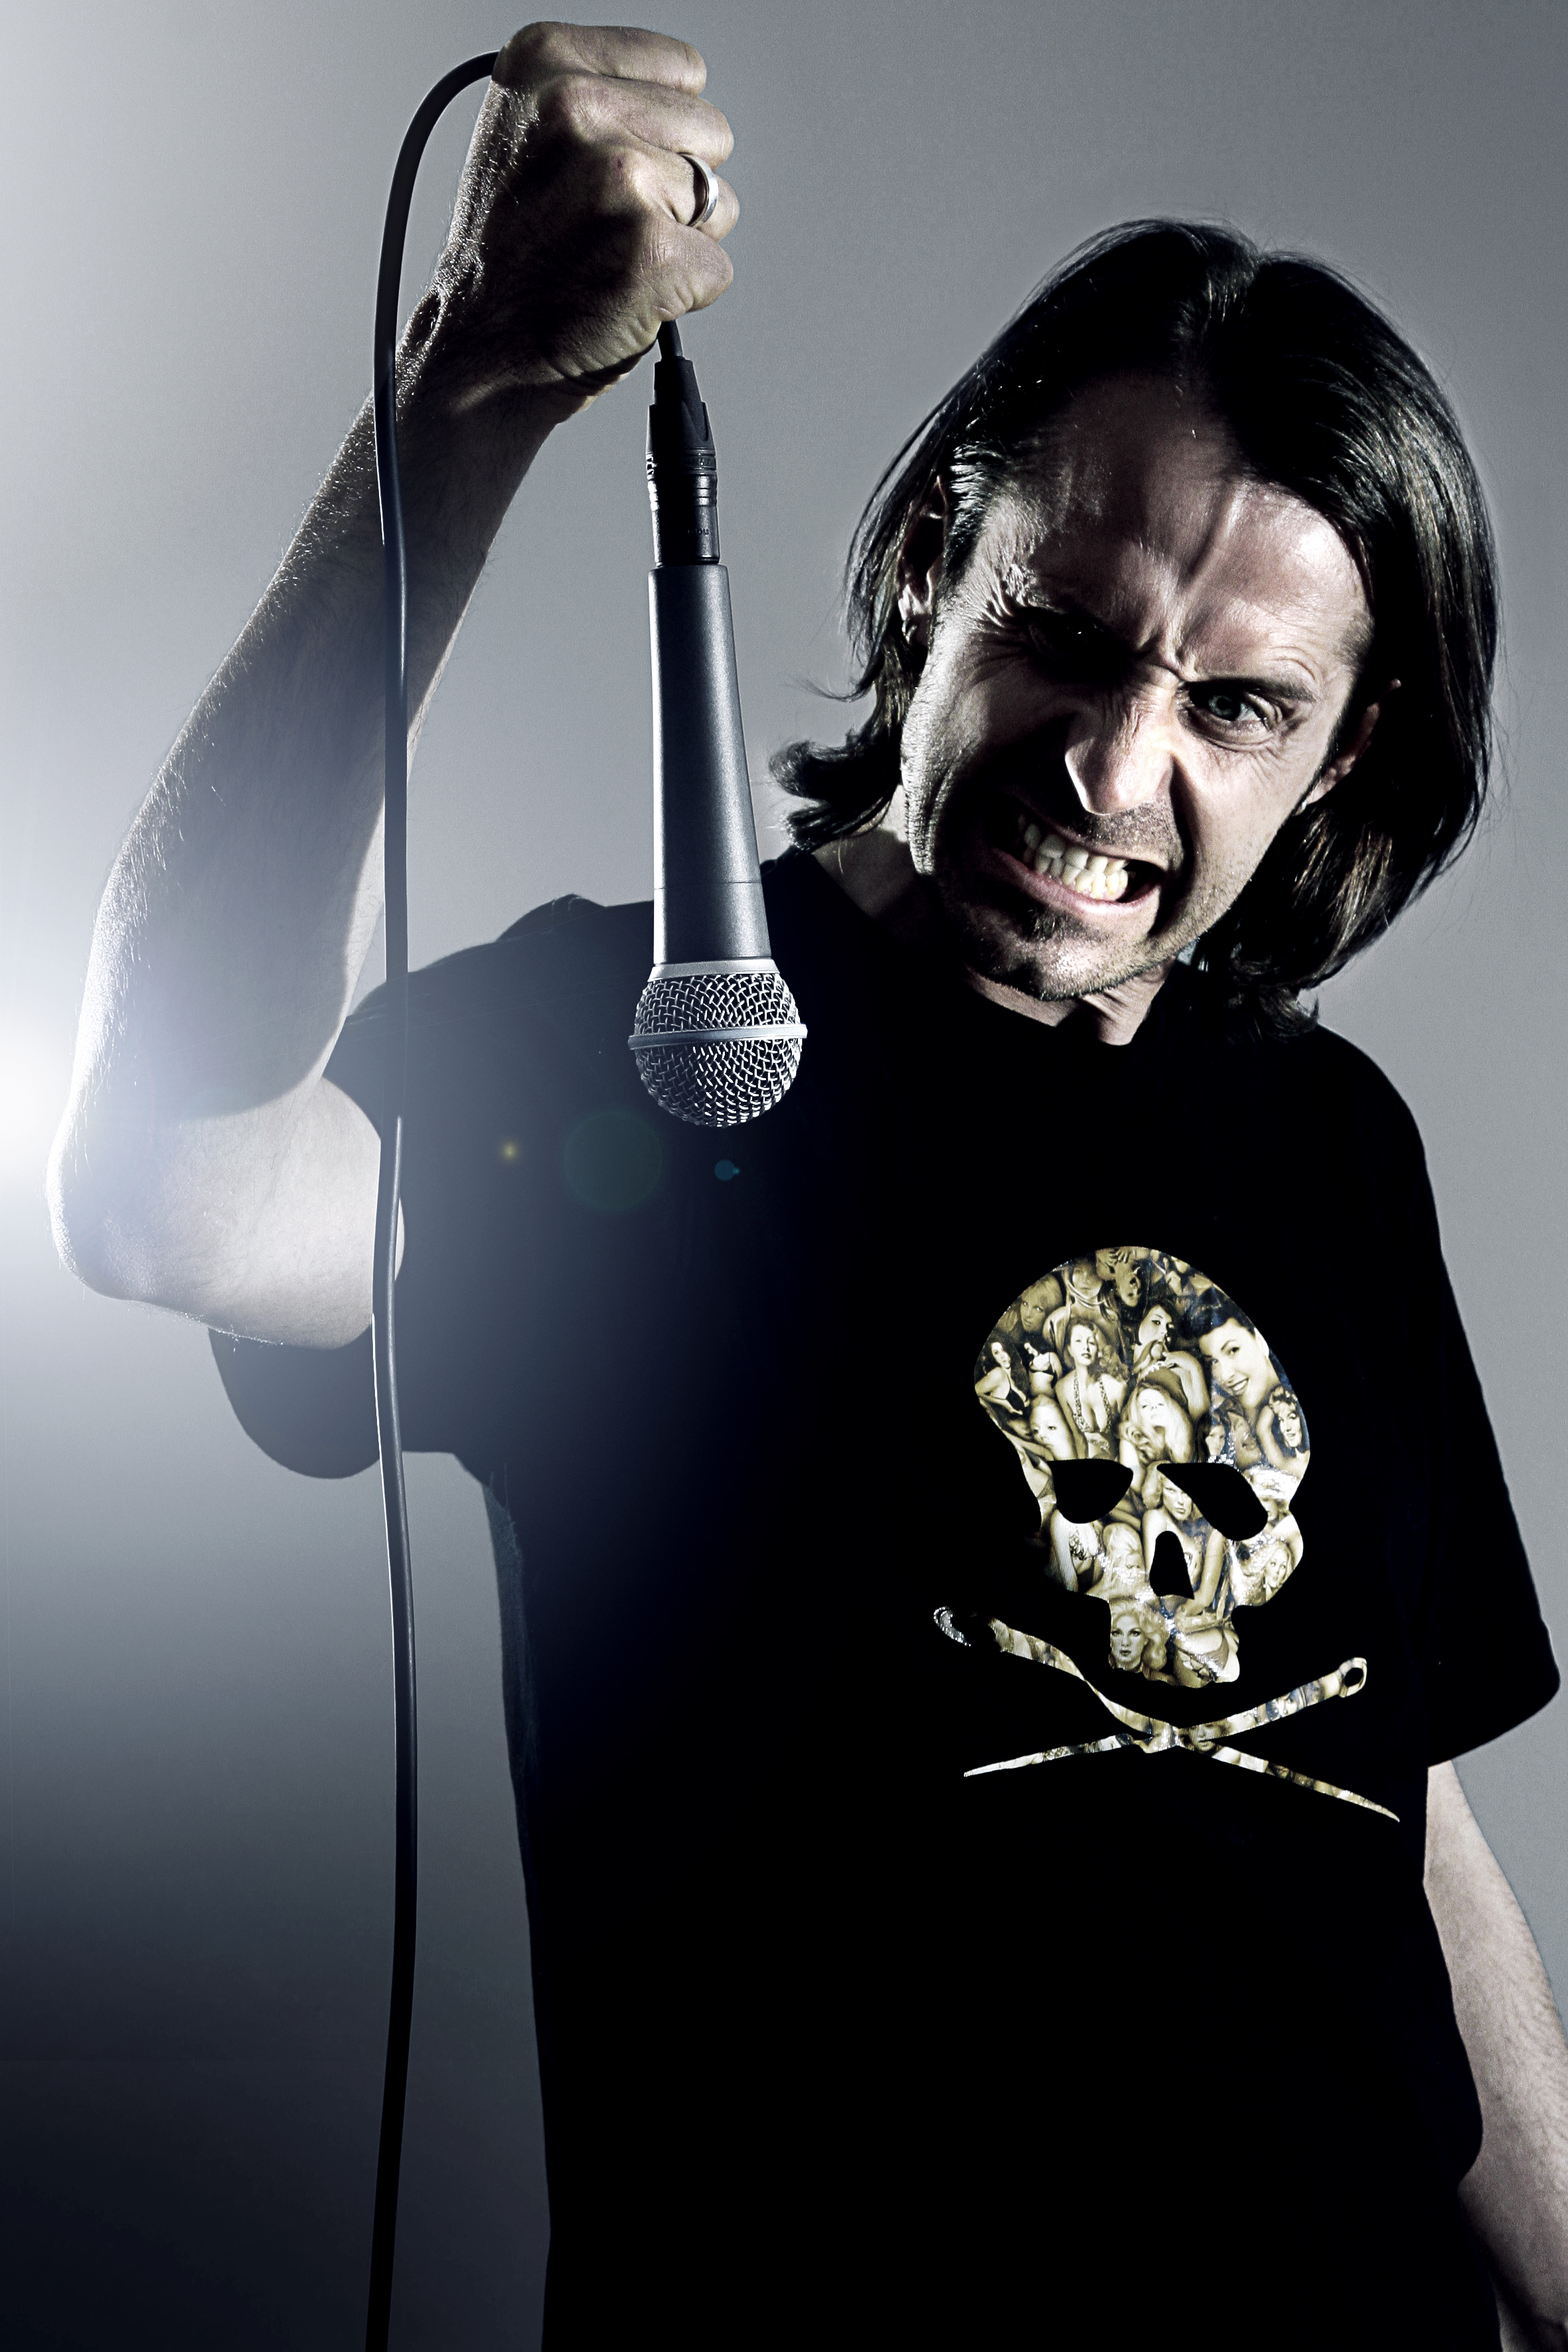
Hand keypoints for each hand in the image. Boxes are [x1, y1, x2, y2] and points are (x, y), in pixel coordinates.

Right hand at [423, 22, 736, 414]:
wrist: (481, 345)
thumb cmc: (513, 252)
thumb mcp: (529, 130)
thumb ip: (602, 95)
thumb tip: (684, 101)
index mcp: (547, 59)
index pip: (682, 70)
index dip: (661, 129)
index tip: (610, 165)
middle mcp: (578, 106)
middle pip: (710, 132)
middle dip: (676, 184)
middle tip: (608, 220)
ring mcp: (618, 178)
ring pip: (719, 202)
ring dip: (679, 239)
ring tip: (612, 255)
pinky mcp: (651, 250)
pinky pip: (718, 267)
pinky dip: (684, 294)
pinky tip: (626, 293)